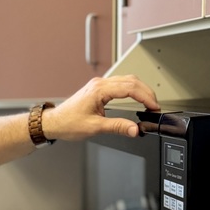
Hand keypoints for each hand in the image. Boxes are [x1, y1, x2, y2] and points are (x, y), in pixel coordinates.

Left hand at [42, 75, 160, 140]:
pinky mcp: (98, 89)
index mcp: (99, 90)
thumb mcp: (95, 127)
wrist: (54, 122)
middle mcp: (99, 84)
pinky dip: (132, 90)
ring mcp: (99, 85)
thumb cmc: (68, 123)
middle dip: (146, 92)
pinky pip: (120, 84)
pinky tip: (136, 97)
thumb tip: (135, 129)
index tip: (154, 107)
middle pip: (131, 80)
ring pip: (126, 80)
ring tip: (149, 102)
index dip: (145, 97)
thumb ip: (117, 127)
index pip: (130, 87)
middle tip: (155, 106)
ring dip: (140, 90)